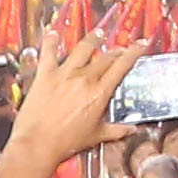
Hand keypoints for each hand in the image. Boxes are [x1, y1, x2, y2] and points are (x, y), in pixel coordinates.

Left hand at [2, 34, 139, 173]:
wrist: (38, 144)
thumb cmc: (65, 142)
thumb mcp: (96, 136)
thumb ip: (116, 130)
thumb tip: (131, 130)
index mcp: (99, 93)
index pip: (122, 65)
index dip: (134, 52)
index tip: (140, 44)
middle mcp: (84, 79)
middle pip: (105, 56)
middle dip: (116, 50)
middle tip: (120, 48)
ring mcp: (64, 74)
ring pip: (82, 48)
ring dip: (92, 39)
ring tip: (98, 34)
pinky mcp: (45, 75)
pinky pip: (48, 53)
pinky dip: (51, 42)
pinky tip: (53, 34)